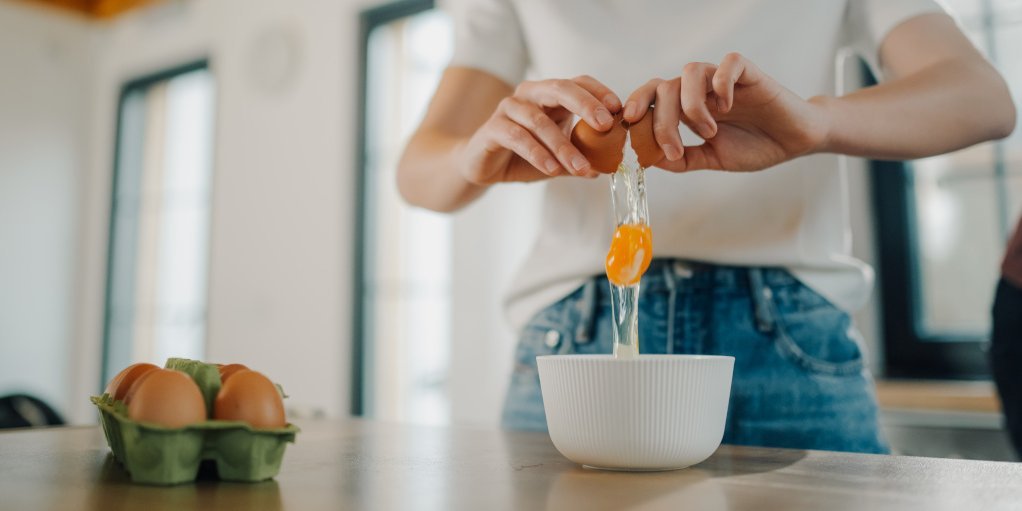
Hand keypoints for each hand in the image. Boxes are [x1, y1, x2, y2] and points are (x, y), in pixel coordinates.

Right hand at [459, 76, 620, 183]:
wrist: (482, 167)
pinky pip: (518, 137)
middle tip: (606, 125)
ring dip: (563, 146)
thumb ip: (580, 157)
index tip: (618, 109)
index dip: (598, 92)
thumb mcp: (557, 156)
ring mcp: (508, 109)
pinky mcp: (492, 128)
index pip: (577, 83)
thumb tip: (609, 166)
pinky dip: (537, 154)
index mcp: (548, 95)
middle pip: (559, 88)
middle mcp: (528, 95)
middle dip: (586, 105)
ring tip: (581, 168)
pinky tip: (552, 170)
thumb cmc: (522, 157)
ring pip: (539, 121)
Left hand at [622, 52, 828, 171]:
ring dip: (692, 106)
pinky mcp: (748, 73)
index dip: (635, 105)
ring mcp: (722, 80)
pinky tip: (727, 107)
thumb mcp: (712, 159)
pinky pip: (727, 64)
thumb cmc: (754, 146)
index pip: (651, 96)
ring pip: (690, 72)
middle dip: (661, 120)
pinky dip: (721, 84)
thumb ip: (684, 159)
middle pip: (664, 87)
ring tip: (709, 131)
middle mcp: (700, 90)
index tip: (627, 126)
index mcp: (686, 107)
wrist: (792, 142)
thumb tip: (650, 161)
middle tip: (673, 148)